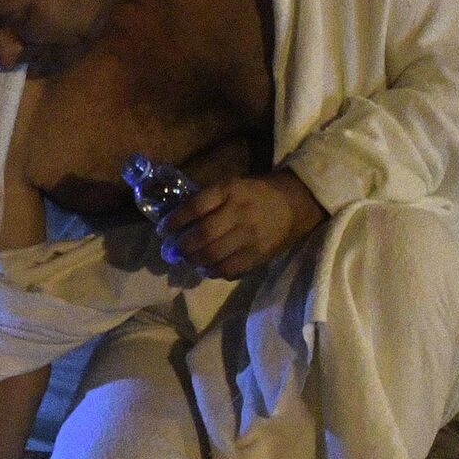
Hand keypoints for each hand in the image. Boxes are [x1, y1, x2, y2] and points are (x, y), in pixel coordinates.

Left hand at [158, 170, 326, 278]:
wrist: (295, 203)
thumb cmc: (256, 193)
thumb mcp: (232, 186)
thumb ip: (208, 200)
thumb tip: (177, 219)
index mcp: (230, 192)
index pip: (196, 207)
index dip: (175, 220)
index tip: (163, 229)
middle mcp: (239, 213)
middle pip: (203, 235)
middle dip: (183, 246)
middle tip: (174, 250)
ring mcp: (250, 236)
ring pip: (214, 255)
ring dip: (194, 261)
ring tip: (188, 260)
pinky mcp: (258, 254)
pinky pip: (230, 269)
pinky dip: (213, 272)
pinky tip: (206, 269)